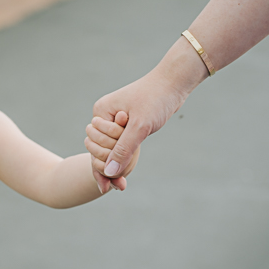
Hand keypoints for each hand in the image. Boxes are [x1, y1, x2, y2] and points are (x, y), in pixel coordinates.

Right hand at [88, 69, 189, 192]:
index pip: (95, 145)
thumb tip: (110, 171)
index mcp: (101, 111)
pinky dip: (122, 160)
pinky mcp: (126, 125)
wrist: (173, 84)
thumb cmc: (156, 99)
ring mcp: (114, 121)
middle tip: (121, 183)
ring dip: (115, 165)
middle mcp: (104, 115)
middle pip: (98, 149)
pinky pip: (119, 146)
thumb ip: (124, 149)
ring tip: (122, 184)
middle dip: (110, 165)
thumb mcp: (140, 126)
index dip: (108, 161)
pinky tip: (123, 177)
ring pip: (108, 150)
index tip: (122, 177)